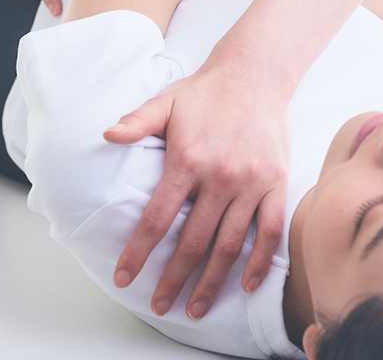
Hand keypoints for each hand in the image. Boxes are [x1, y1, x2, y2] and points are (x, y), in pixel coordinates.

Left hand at [104, 58, 288, 319]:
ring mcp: (250, 182)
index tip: (124, 277)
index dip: (139, 251)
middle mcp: (219, 176)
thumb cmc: (205, 91)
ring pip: (229, 245)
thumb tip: (106, 135)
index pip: (158, 218)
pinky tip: (245, 285)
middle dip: (173, 279)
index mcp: (188, 159)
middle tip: (160, 306)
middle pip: (192, 241)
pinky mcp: (275, 183)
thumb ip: (137, 121)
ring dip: (211, 282)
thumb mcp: (166, 101)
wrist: (255, 73)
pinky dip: (259, 262)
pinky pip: (269, 231)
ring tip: (195, 308)